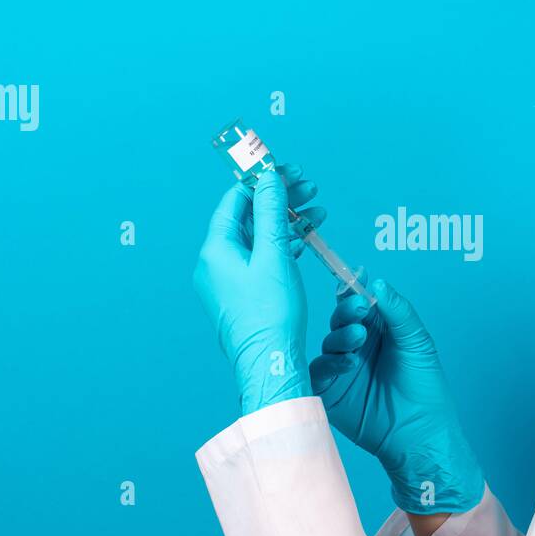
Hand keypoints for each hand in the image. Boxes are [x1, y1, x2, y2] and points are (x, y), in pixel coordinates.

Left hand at [193, 165, 325, 416]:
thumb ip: (272, 212)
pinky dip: (284, 246)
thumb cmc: (271, 315)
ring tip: (319, 212)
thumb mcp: (274, 255)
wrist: (270, 364)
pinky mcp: (243, 296)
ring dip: (288, 223)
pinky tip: (305, 240)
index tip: (289, 171)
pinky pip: (262, 260)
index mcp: (215, 250)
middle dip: (281, 201)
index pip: (235, 200)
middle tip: (310, 188)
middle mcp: (216, 263)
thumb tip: (267, 177)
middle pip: (250, 218)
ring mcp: (228, 281)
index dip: (263, 181)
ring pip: (259, 239)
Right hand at [310, 272, 484, 514]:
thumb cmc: (424, 387)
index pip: (360, 303)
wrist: (419, 433)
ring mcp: (342, 368)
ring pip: (329, 341)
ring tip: (358, 339)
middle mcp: (358, 346)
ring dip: (341, 336)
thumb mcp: (417, 342)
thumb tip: (377, 282)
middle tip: (359, 310)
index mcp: (379, 331)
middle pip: (341, 319)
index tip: (356, 279)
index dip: (355, 290)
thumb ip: (398, 311)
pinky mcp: (330, 391)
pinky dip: (330, 363)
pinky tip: (348, 364)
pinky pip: (319, 370)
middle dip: (347, 311)